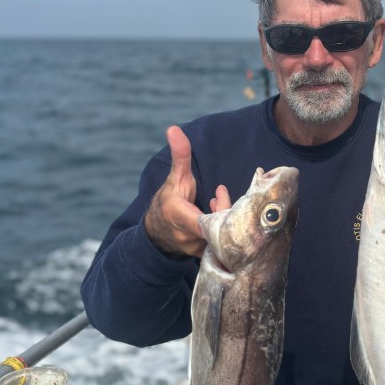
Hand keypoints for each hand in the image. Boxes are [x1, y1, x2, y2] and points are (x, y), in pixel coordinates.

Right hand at [144, 126, 231, 257]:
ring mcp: (197, 250)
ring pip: (223, 238)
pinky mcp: (205, 256)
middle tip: (222, 194)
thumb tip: (174, 129)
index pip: (206, 220)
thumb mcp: (174, 179)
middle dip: (228, 210)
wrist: (156, 234)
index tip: (219, 191)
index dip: (220, 207)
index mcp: (179, 217)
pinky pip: (223, 247)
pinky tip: (224, 219)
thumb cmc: (167, 202)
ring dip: (228, 220)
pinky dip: (228, 233)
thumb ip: (179, 156)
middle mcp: (188, 238)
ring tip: (220, 203)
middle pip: (219, 228)